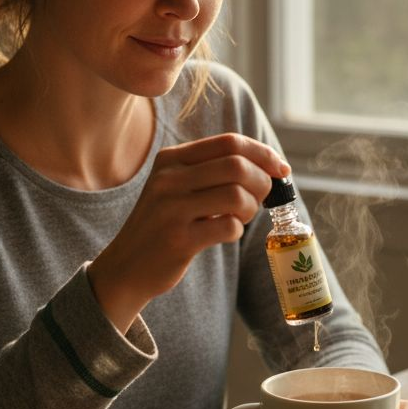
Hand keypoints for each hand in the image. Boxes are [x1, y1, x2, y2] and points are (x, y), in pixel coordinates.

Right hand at [88, 133, 289, 330]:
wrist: (126, 266)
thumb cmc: (164, 224)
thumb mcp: (176, 187)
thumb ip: (211, 171)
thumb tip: (269, 165)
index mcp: (171, 159)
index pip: (229, 142)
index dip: (263, 153)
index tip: (280, 169)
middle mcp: (168, 179)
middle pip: (237, 166)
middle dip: (262, 182)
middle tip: (262, 199)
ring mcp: (171, 209)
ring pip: (236, 195)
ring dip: (251, 208)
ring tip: (242, 217)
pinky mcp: (178, 239)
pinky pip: (228, 227)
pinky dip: (236, 230)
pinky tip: (225, 233)